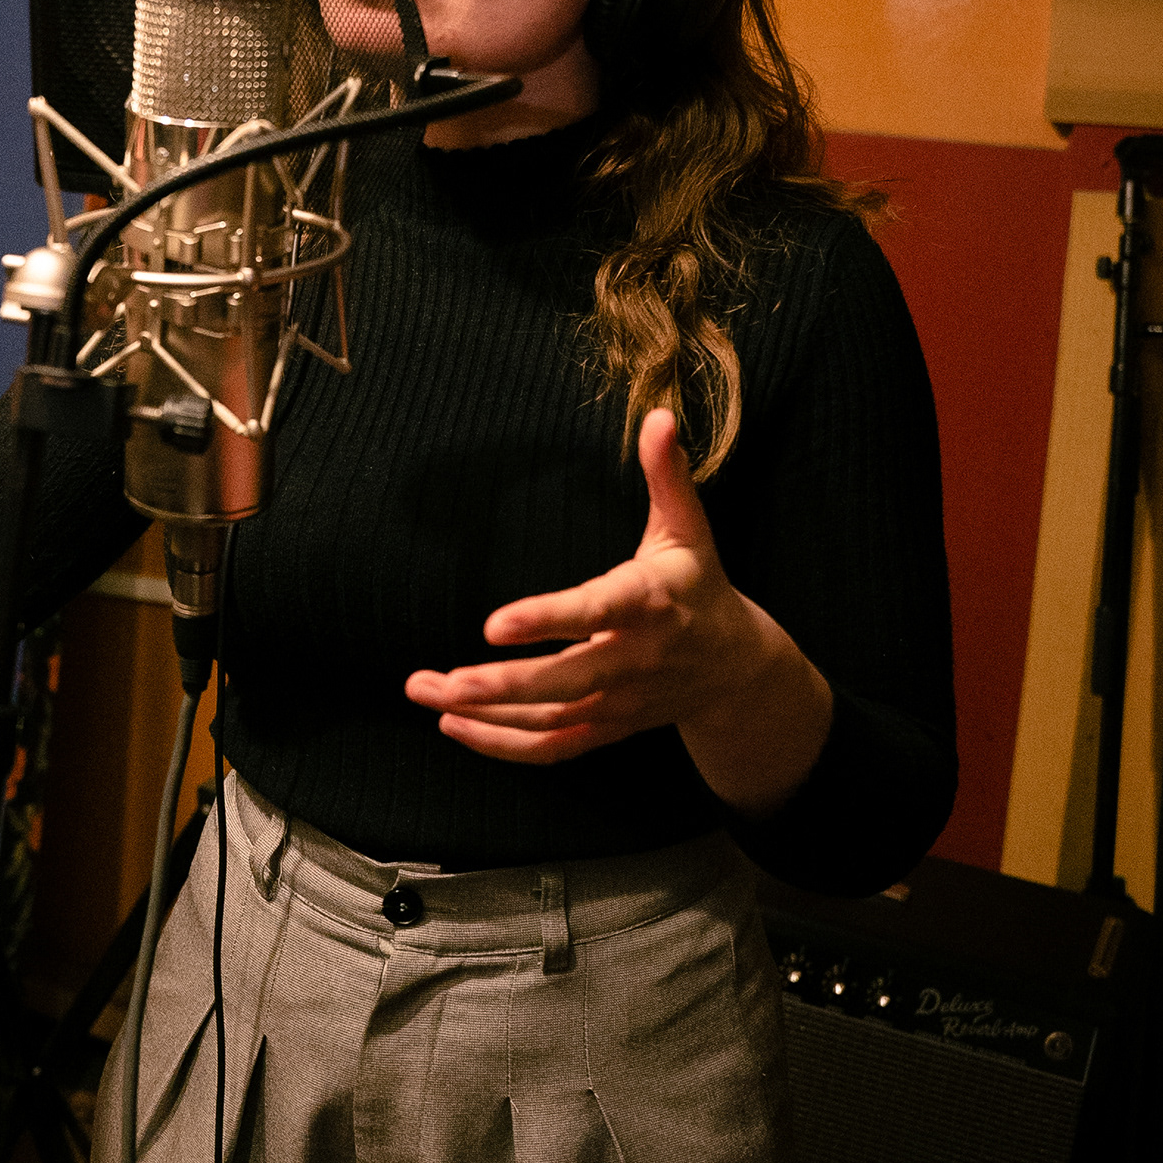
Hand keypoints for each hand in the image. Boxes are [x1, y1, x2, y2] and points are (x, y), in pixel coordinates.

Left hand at [405, 409, 831, 811]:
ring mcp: (620, 701)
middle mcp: (634, 659)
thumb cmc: (699, 585)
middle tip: (439, 681)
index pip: (595, 611)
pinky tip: (453, 725)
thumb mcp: (688, 529)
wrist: (738, 669)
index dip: (547, 620)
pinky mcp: (608, 727)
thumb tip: (658, 414)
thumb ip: (667, 475)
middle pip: (563, 682)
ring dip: (484, 714)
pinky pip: (553, 747)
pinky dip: (502, 745)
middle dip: (500, 686)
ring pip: (548, 720)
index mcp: (650, 603)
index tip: (494, 623)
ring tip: (424, 691)